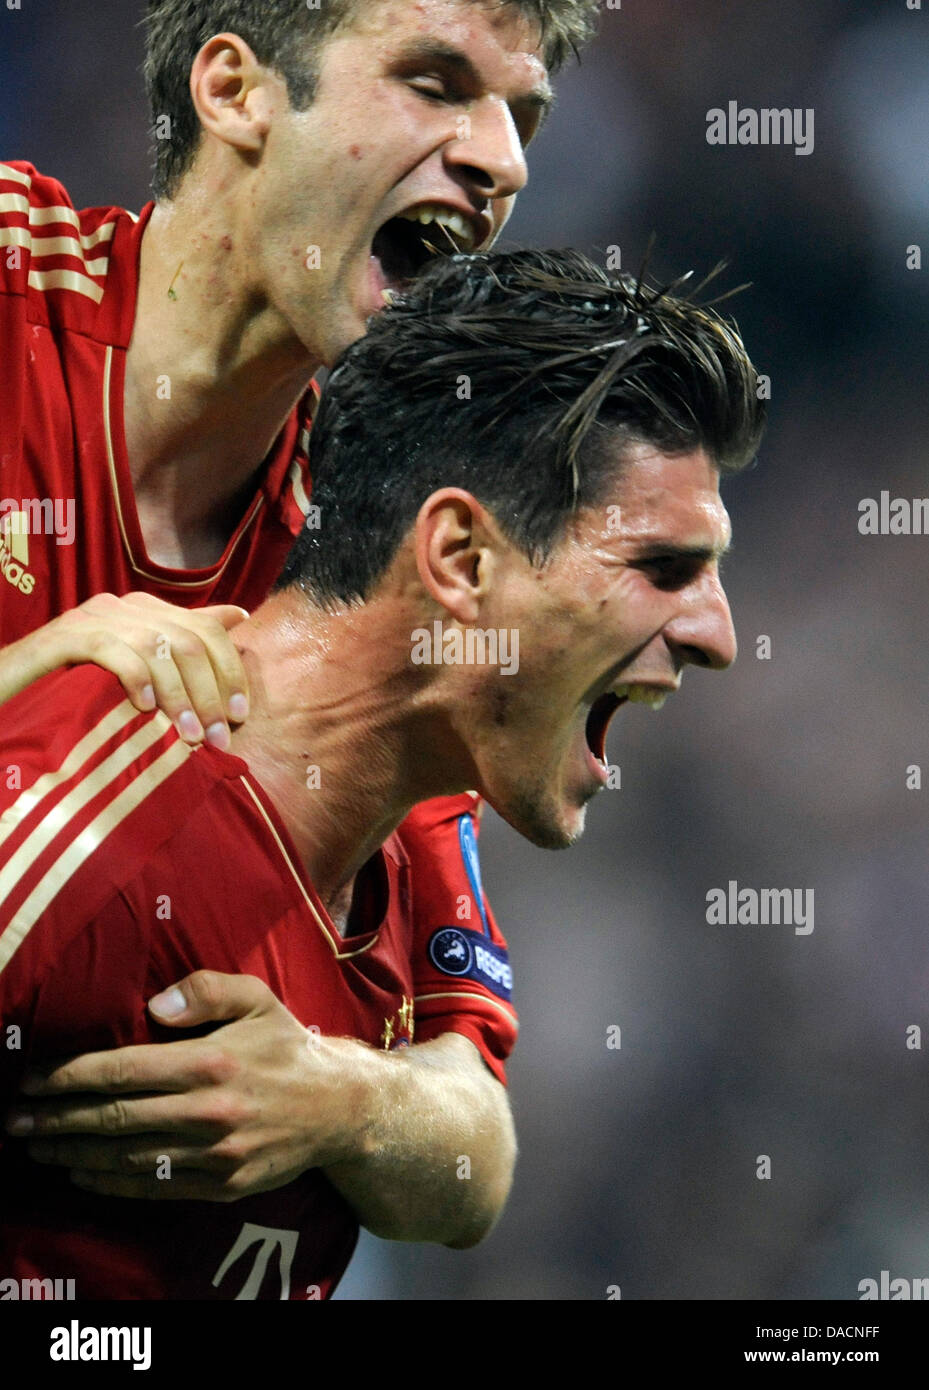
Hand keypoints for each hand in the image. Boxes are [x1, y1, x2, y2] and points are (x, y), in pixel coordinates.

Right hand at [0, 592, 249, 748]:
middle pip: (187, 640)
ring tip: (190, 735)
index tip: (241, 715)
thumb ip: (182, 646)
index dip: (230, 671)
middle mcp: (122, 607)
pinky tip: (144, 710)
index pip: (205, 630)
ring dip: (180, 696)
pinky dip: (134, 679)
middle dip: (211, 691)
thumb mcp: (136, 673)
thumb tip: (240, 615)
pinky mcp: (64, 636)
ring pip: (156, 646)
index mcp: (145, 612)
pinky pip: (111, 649)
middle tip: (220, 737)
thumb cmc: (75, 690)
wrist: (7, 688)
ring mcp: (91, 618)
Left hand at [4, 972, 373, 1201]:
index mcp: (211, 1060)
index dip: (70, 1076)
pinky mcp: (221, 1185)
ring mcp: (214, 1154)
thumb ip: (205, 990)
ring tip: (38, 1146)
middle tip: (16, 1121)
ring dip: (73, 1153)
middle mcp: (209, 1110)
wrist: (339, 1110)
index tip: (34, 1080)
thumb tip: (153, 1007)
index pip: (122, 1070)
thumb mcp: (256, 998)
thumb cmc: (287, 1048)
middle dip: (56, 1119)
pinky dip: (110, 1182)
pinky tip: (82, 1172)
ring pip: (126, 1157)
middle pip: (114, 1118)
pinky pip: (154, 1187)